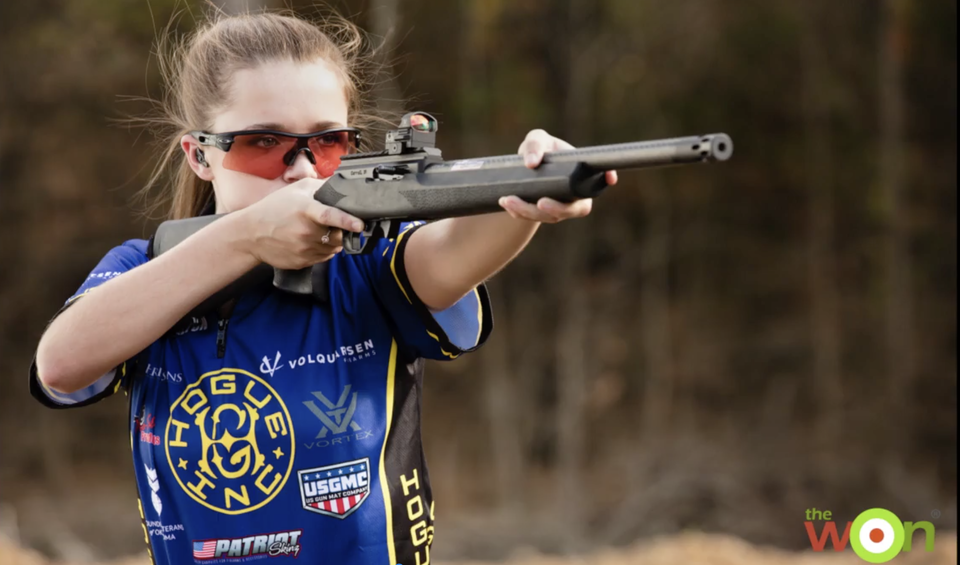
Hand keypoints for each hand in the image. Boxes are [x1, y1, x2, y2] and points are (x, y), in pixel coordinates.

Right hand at [237, 180, 364, 268]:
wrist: (251, 234)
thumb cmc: (274, 208)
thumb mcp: (297, 189)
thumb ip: (322, 186)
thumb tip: (343, 185)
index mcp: (305, 211)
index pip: (329, 216)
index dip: (346, 221)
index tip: (359, 225)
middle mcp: (306, 232)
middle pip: (338, 235)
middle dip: (341, 230)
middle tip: (331, 223)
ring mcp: (304, 249)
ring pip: (334, 248)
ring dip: (333, 240)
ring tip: (318, 230)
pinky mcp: (303, 262)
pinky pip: (324, 257)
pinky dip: (324, 249)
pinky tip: (311, 240)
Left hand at [498, 128, 617, 222]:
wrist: (523, 166)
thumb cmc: (538, 148)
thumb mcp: (537, 138)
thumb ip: (535, 144)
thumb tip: (532, 163)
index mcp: (579, 177)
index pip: (597, 183)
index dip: (604, 181)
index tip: (609, 178)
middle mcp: (572, 196)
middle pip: (571, 210)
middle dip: (556, 210)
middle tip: (541, 202)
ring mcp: (557, 208)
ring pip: (548, 217)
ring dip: (529, 211)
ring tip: (509, 199)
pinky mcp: (540, 214)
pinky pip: (530, 218)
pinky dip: (517, 212)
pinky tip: (505, 201)